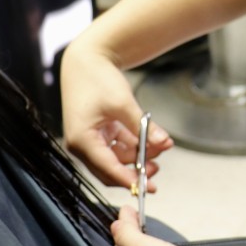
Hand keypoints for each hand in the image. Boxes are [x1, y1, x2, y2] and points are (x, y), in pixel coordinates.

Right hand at [60, 35, 172, 187]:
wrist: (87, 58)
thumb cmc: (97, 78)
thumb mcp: (122, 103)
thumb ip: (143, 126)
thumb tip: (163, 143)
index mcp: (82, 140)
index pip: (108, 169)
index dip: (130, 180)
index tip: (148, 187)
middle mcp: (81, 144)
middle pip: (110, 170)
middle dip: (135, 170)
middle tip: (157, 169)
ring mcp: (88, 139)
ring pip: (116, 159)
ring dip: (137, 156)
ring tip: (160, 146)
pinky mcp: (96, 133)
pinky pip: (116, 147)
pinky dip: (133, 144)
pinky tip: (150, 139)